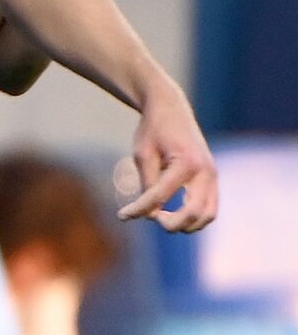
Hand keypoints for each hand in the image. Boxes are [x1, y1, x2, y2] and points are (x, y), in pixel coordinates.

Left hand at [117, 83, 217, 232]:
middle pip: (195, 213)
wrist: (171, 109)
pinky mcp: (212, 179)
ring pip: (208, 215)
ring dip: (186, 224)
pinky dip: (193, 217)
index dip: (139, 209)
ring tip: (161, 217)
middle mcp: (206, 171)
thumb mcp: (143, 155)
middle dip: (171, 224)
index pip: (160, 196)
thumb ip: (148, 184)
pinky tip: (172, 212)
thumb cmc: (153, 130)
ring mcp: (213, 176)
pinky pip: (209, 207)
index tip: (122, 215)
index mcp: (186, 163)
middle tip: (150, 218)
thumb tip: (149, 214)